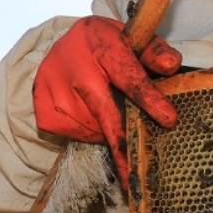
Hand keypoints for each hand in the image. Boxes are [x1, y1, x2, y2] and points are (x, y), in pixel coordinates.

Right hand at [33, 16, 181, 180]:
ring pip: (89, 127)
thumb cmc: (106, 45)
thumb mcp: (133, 38)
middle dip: (123, 143)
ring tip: (112, 114)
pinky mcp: (42, 104)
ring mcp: (54, 88)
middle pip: (104, 113)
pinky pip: (72, 132)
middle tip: (135, 174)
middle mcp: (75, 68)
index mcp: (102, 46)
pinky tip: (91, 114)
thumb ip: (155, 52)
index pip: (129, 77)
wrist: (62, 42)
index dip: (149, 100)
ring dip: (106, 132)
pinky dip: (87, 131)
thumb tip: (170, 66)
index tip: (169, 120)